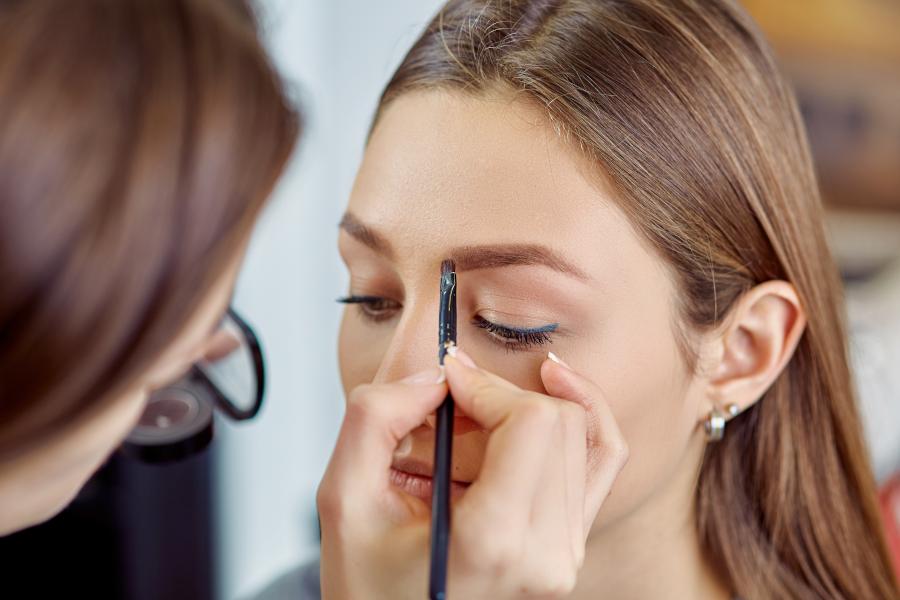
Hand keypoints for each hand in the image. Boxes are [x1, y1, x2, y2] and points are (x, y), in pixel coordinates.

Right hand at [317, 351, 627, 598]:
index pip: (531, 422)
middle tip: (452, 402)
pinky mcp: (571, 545)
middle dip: (502, 395)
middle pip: (560, 422)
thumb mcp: (342, 497)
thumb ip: (376, 418)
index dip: (487, 384)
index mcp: (493, 541)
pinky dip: (582, 415)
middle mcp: (546, 552)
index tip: (446, 380)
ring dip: (527, 408)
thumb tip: (436, 376)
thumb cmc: (368, 579)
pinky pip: (603, 459)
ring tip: (475, 419)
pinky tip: (554, 387)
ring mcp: (566, 554)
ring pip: (582, 433)